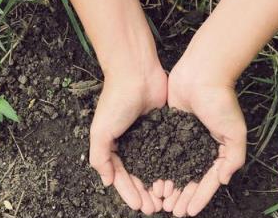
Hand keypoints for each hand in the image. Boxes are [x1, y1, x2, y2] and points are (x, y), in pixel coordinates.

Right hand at [89, 66, 166, 214]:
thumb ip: (100, 157)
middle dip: (145, 192)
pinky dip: (169, 165)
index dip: (129, 192)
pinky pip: (167, 151)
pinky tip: (177, 177)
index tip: (140, 206)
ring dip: (158, 183)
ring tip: (166, 198)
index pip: (121, 176)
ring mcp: (148, 136)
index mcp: (113, 145)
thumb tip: (106, 182)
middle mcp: (130, 143)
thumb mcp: (101, 131)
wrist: (137, 73)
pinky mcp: (164, 127)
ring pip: (154, 165)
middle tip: (155, 207)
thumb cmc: (116, 100)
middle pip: (138, 174)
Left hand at [164, 62, 246, 216]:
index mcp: (218, 149)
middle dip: (183, 195)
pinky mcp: (170, 127)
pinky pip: (164, 151)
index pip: (208, 180)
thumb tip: (224, 181)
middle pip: (190, 177)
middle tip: (172, 210)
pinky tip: (152, 179)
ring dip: (170, 185)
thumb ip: (233, 158)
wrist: (202, 73)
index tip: (190, 211)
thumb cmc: (221, 102)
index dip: (199, 197)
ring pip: (176, 168)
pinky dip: (160, 166)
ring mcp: (185, 137)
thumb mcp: (235, 132)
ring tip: (161, 200)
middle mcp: (201, 146)